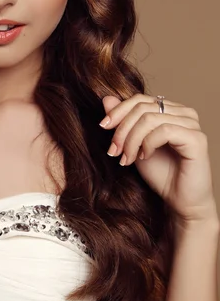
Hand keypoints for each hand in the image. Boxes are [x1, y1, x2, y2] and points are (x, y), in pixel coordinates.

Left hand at [99, 94, 217, 224]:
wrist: (180, 201)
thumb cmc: (160, 174)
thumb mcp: (133, 144)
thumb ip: (123, 122)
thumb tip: (106, 99)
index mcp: (170, 110)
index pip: (140, 99)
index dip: (118, 111)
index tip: (103, 126)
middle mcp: (184, 112)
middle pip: (142, 107)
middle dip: (122, 129)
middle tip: (113, 151)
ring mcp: (192, 124)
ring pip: (150, 118)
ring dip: (132, 140)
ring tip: (126, 158)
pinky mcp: (197, 139)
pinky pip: (164, 131)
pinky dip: (148, 144)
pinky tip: (144, 157)